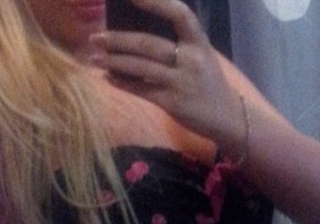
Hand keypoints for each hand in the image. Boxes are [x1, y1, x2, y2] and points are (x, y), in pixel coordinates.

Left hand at [90, 0, 242, 150]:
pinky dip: (123, 83)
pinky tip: (108, 78)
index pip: (178, 14)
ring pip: (141, 67)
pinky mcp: (173, 103)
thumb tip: (137, 35)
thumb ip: (177, 44)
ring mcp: (181, 82)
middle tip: (95, 38)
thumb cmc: (207, 83)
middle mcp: (191, 59)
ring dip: (114, 62)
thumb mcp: (200, 56)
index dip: (156, 2)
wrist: (225, 116)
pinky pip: (142, 90)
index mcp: (198, 42)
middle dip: (118, 40)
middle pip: (148, 44)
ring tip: (94, 59)